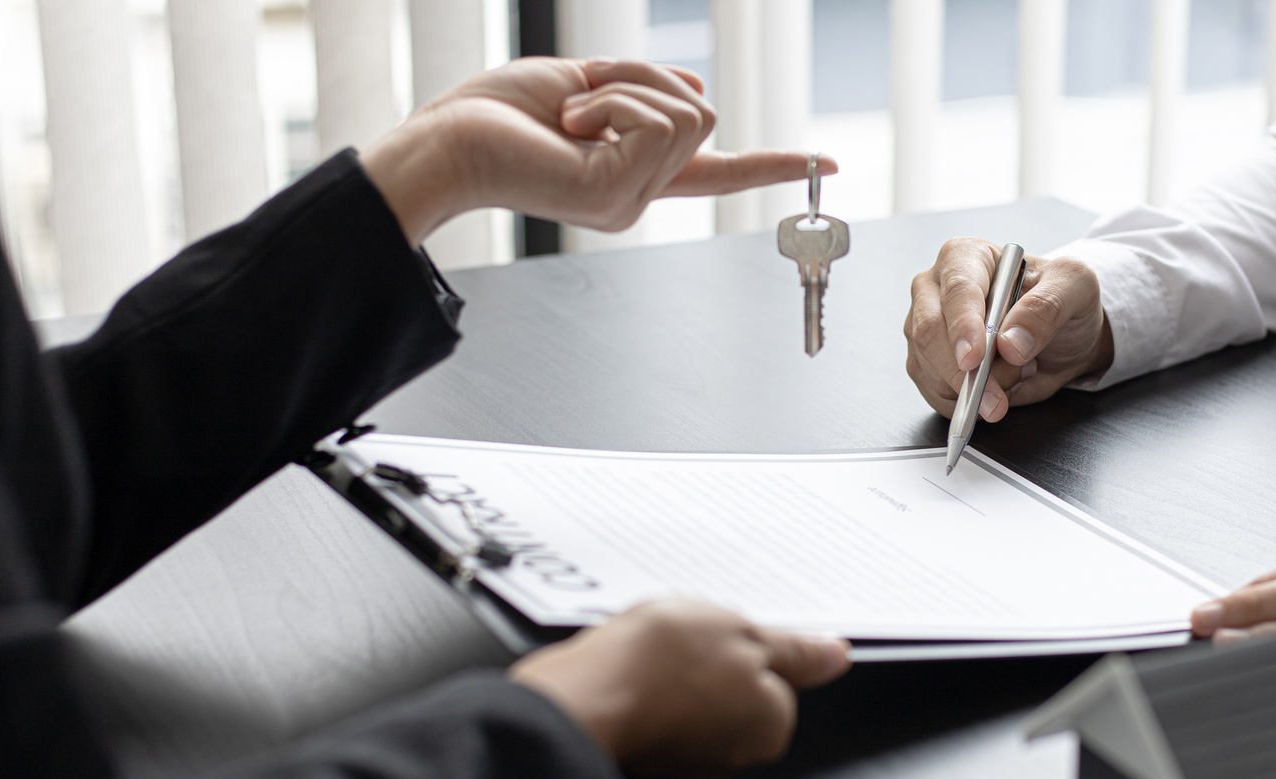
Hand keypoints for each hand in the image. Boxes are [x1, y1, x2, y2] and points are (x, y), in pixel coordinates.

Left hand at [363, 57, 835, 244]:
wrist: (446, 141)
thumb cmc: (496, 114)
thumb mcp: (581, 85)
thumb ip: (640, 90)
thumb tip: (692, 88)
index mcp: (633, 174)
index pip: (716, 171)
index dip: (772, 163)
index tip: (828, 163)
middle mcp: (639, 197)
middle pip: (701, 113)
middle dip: (646, 79)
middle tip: (582, 98)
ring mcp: (632, 202)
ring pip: (687, 113)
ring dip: (626, 89)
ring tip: (573, 115)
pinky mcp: (618, 196)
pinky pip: (657, 121)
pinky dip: (613, 103)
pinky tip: (569, 128)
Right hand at [508, 599, 850, 778]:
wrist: (578, 699)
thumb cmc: (660, 664)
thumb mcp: (741, 632)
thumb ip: (795, 650)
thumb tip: (835, 656)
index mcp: (769, 726)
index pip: (773, 678)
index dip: (744, 645)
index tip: (719, 632)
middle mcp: (733, 757)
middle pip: (734, 695)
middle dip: (710, 665)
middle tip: (682, 639)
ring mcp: (685, 763)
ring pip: (691, 703)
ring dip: (674, 676)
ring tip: (649, 654)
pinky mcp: (643, 758)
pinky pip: (655, 715)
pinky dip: (644, 694)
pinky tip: (627, 674)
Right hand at [904, 238, 1114, 421]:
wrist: (1061, 338)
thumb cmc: (1062, 301)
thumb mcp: (1076, 287)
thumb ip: (1047, 306)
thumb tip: (1010, 342)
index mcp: (966, 257)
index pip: (956, 290)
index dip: (963, 326)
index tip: (975, 359)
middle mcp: (936, 289)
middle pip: (929, 333)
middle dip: (965, 372)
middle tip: (998, 397)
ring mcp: (926, 328)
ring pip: (931, 370)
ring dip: (976, 388)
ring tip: (1017, 372)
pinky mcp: (927, 364)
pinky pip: (936, 394)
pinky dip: (969, 403)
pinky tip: (998, 387)